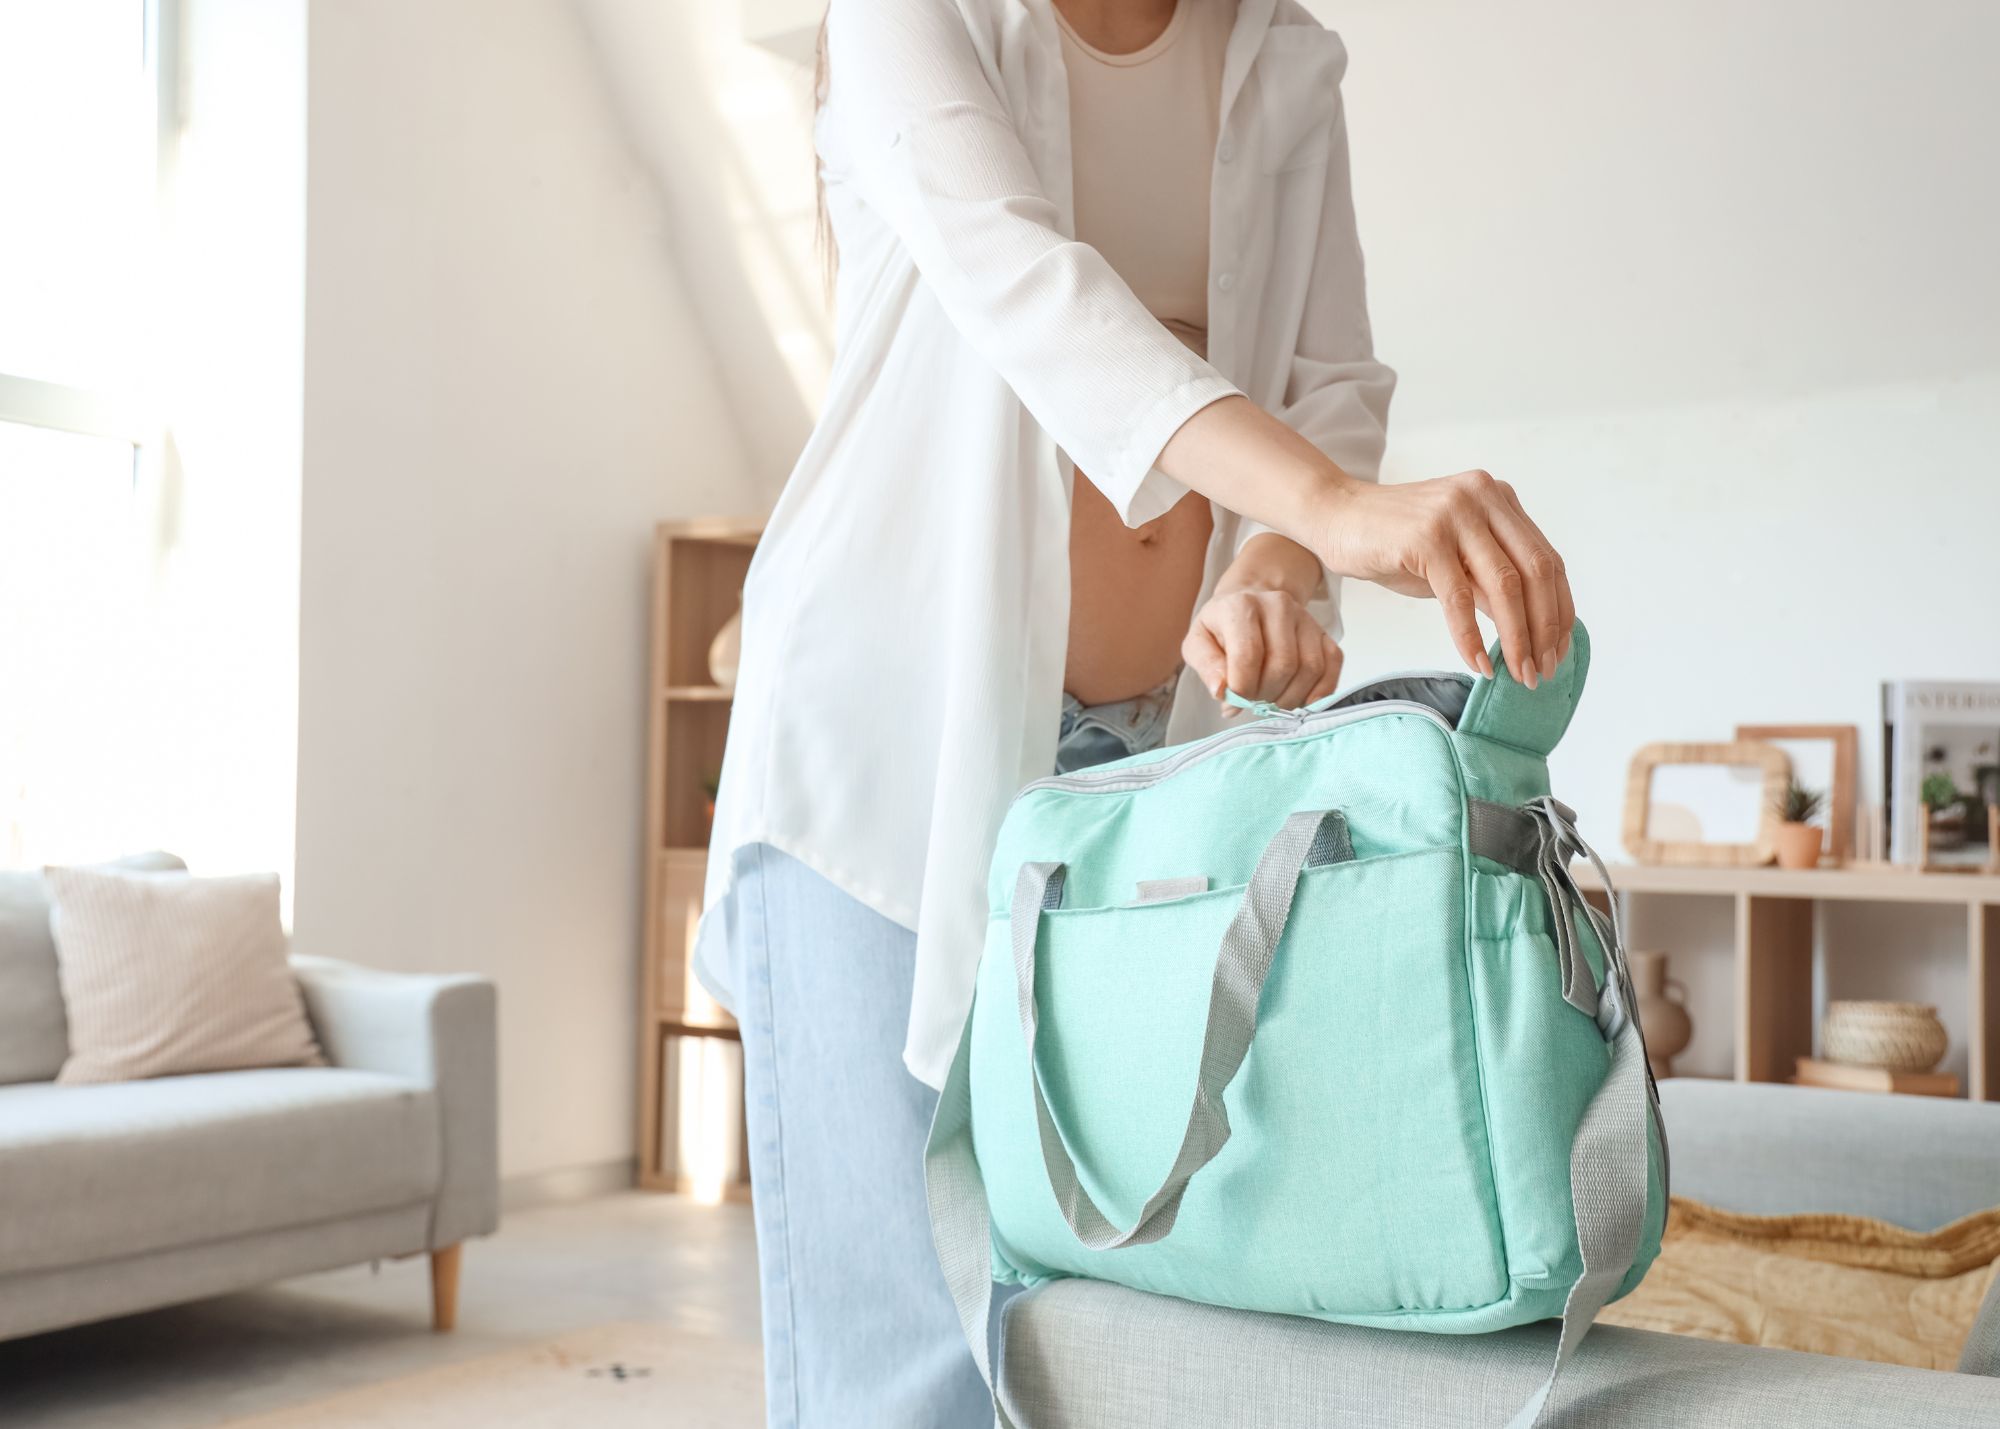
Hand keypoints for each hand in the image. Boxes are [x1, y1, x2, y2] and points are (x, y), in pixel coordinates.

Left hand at [1183, 586, 1342, 709]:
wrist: (1248, 606)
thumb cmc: (1221, 630)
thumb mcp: (1198, 643)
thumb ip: (1206, 666)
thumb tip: (1223, 691)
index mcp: (1241, 606)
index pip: (1248, 655)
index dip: (1242, 689)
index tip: (1234, 702)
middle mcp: (1278, 605)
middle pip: (1282, 665)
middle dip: (1266, 694)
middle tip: (1253, 701)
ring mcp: (1305, 618)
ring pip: (1309, 668)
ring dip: (1290, 697)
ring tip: (1271, 699)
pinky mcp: (1324, 633)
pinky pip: (1332, 665)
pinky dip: (1319, 691)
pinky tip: (1298, 699)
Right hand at [1313, 470, 1573, 688]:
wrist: (1334, 518)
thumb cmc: (1393, 542)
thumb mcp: (1454, 559)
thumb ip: (1491, 581)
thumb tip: (1533, 630)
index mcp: (1498, 498)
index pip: (1547, 559)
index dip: (1559, 610)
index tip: (1557, 651)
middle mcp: (1484, 496)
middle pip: (1537, 572)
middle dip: (1544, 629)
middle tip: (1541, 671)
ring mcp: (1455, 512)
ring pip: (1505, 585)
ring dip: (1516, 638)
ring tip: (1516, 672)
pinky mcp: (1426, 537)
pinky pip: (1459, 598)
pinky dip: (1470, 637)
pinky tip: (1477, 662)